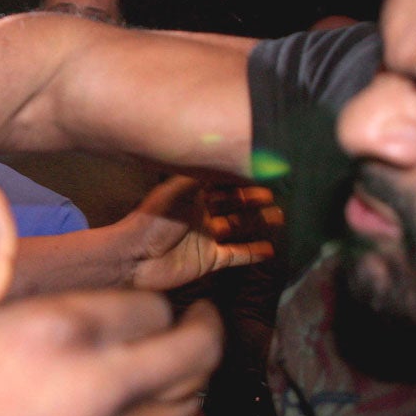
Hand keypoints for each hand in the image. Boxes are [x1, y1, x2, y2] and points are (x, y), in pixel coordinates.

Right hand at [0, 182, 220, 415]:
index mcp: (59, 332)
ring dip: (194, 383)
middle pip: (192, 357)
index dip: (159, 304)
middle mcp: (98, 383)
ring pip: (190, 407)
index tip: (152, 302)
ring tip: (180, 366)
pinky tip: (155, 410)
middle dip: (204, 335)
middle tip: (201, 322)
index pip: (151, 309)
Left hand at [122, 176, 280, 290]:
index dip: (240, 178)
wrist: (135, 257)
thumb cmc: (153, 219)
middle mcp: (201, 213)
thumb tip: (227, 156)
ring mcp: (206, 237)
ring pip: (239, 227)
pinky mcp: (210, 259)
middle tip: (277, 195)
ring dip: (258, 222)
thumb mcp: (178, 191)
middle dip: (253, 199)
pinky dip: (254, 251)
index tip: (262, 172)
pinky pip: (237, 254)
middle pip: (233, 204)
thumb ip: (203, 175)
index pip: (221, 183)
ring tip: (280, 217)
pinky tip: (272, 248)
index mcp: (191, 194)